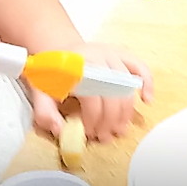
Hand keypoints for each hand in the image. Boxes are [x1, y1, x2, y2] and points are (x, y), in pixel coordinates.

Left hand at [27, 43, 152, 142]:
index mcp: (75, 66)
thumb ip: (45, 113)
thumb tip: (61, 130)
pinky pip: (140, 67)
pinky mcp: (122, 53)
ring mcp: (111, 53)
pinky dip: (147, 83)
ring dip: (126, 112)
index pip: (92, 98)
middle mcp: (96, 56)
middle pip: (112, 94)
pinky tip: (146, 101)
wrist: (57, 49)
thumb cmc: (51, 74)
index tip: (89, 133)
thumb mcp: (40, 92)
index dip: (93, 120)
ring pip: (127, 85)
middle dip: (110, 121)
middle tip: (105, 136)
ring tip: (119, 128)